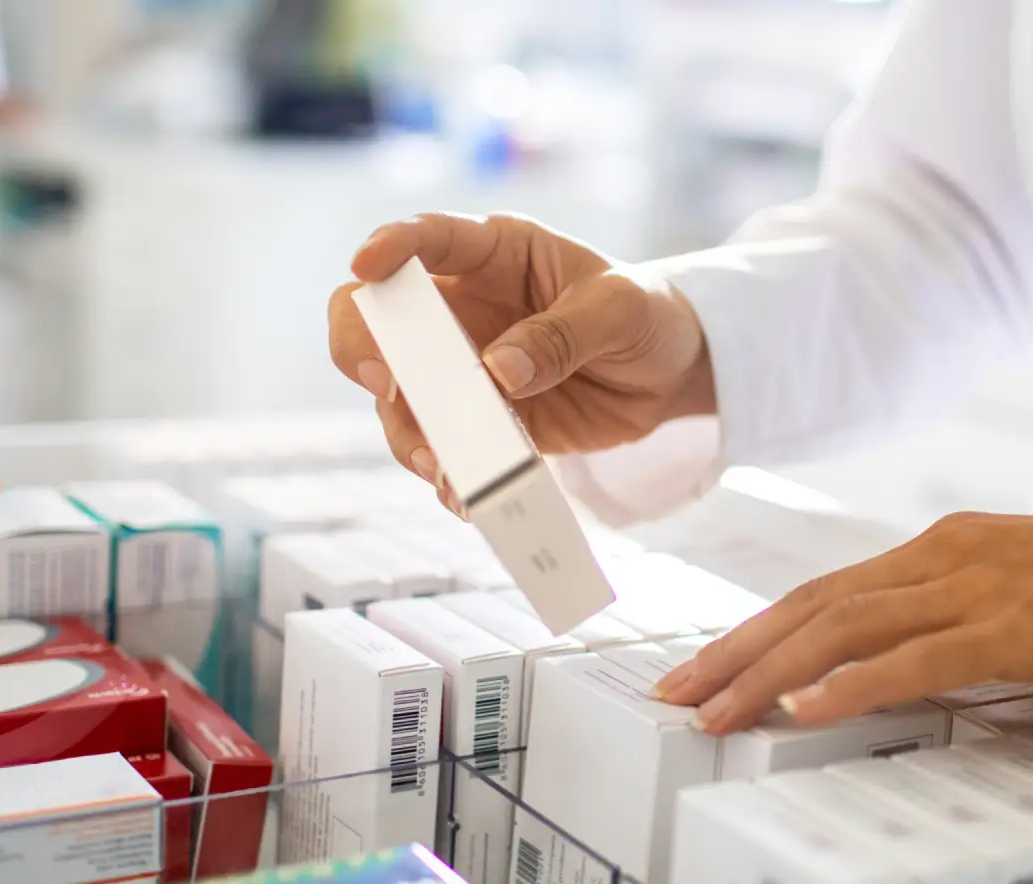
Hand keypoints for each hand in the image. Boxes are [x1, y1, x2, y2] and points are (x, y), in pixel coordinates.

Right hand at [330, 213, 713, 505]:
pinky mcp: (480, 422)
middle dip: (362, 348)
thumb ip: (563, 334)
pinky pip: (444, 448)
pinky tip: (465, 495)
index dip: (388, 246)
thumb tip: (498, 372)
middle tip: (384, 383)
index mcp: (493, 253)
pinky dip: (448, 474)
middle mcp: (461, 308)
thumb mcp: (621, 310)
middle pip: (376, 319)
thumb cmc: (644, 314)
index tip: (366, 264)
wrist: (671, 372)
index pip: (427, 238)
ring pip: (400, 399)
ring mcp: (461, 369)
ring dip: (409, 432)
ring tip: (441, 465)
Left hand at [653, 507, 1032, 732]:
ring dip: (769, 673)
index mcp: (942, 550)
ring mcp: (978, 586)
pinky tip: (804, 711)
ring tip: (713, 713)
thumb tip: (896, 672)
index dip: (755, 631)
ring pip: (846, 628)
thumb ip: (955, 624)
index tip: (701, 669)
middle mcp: (944, 557)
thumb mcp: (1020, 601)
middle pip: (814, 605)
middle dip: (735, 652)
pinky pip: (919, 657)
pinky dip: (853, 684)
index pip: (825, 593)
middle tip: (673, 697)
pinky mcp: (1019, 626)